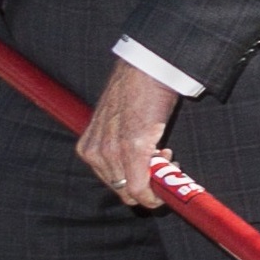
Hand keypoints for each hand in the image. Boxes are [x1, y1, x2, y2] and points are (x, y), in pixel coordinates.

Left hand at [74, 57, 178, 210]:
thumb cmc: (135, 91)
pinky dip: (155, 190)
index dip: (133, 184)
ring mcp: (112, 153)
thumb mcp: (115, 123)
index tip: (150, 176)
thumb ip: (117, 145)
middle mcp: (95, 153)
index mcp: (88, 148)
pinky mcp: (132, 149)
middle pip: (121, 190)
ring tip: (167, 155)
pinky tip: (171, 164)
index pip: (109, 182)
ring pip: (132, 191)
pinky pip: (141, 187)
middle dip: (146, 184)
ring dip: (155, 181)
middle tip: (164, 165)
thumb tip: (138, 165)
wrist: (146, 69)